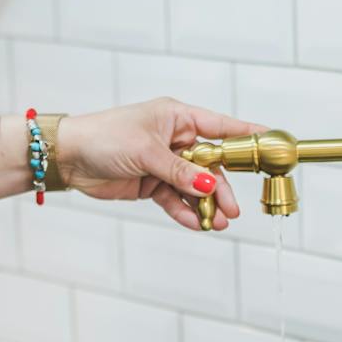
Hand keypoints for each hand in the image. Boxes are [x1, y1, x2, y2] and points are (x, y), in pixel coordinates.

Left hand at [54, 98, 263, 230]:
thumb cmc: (105, 137)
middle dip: (222, 188)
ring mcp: (164, 164)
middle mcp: (174, 139)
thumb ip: (180, 171)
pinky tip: (195, 223)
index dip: (247, 135)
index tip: (271, 144)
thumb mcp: (147, 151)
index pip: (221, 126)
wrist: (69, 157)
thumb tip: (209, 185)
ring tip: (216, 223)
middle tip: (233, 209)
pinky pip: (176, 200)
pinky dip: (185, 212)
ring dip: (206, 204)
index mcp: (177, 117)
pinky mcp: (151, 184)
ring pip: (195, 186)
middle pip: (210, 165)